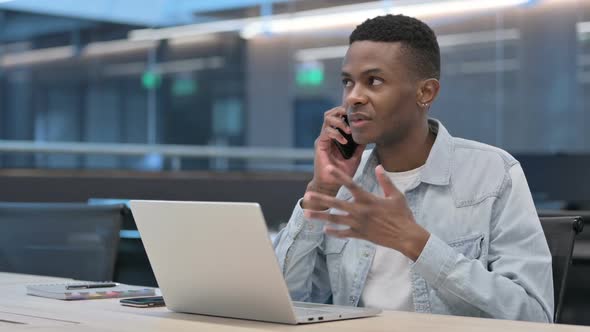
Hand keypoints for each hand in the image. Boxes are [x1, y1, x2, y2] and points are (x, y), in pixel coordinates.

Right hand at [303, 106, 365, 210]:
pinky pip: (326, 132)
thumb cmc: (342, 173)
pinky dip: (336, 134)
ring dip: (339, 122)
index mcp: (336, 137)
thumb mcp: (355, 158)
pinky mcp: (320, 145)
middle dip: (341, 112)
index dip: (346, 113)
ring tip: (348, 131)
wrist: (331, 185)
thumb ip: (359, 147)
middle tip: (351, 117)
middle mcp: (328, 135)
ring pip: (327, 119)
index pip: (338, 117)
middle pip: (331, 113)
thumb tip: (368, 137)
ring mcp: (323, 139)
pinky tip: (344, 142)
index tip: (357, 115)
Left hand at [303, 164, 429, 260]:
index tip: (328, 168)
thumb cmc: (403, 215)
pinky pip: (344, 233)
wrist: (406, 237)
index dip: (339, 176)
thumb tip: (378, 166)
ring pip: (336, 220)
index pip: (351, 185)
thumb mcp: (396, 195)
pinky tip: (325, 230)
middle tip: (307, 195)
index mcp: (368, 199)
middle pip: (337, 203)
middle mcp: (360, 211)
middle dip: (321, 199)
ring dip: (320, 216)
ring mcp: (358, 224)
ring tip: (307, 214)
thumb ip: (385, 181)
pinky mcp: (360, 234)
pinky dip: (334, 232)